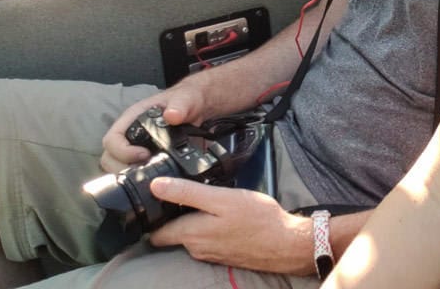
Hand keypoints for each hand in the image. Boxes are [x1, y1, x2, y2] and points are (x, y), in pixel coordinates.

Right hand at [100, 76, 208, 172]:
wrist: (195, 107)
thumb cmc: (186, 99)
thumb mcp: (186, 99)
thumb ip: (180, 105)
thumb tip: (172, 116)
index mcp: (132, 118)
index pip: (112, 139)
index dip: (122, 151)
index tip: (144, 155)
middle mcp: (129, 134)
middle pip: (110, 158)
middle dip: (123, 169)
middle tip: (147, 171)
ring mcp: (134, 148)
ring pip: (117, 168)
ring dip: (130, 175)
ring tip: (151, 176)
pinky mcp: (144, 159)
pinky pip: (132, 172)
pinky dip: (139, 178)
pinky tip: (156, 179)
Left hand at [148, 178, 313, 274]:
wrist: (287, 242)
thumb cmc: (257, 218)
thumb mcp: (221, 198)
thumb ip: (187, 193)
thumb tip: (156, 186)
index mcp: (191, 234)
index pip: (156, 232)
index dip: (153, 215)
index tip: (153, 198)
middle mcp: (197, 248)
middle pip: (172, 233)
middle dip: (171, 216)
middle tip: (179, 193)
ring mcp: (211, 253)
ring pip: (190, 235)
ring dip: (191, 220)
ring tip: (201, 199)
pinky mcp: (224, 253)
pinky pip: (206, 238)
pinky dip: (207, 226)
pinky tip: (220, 214)